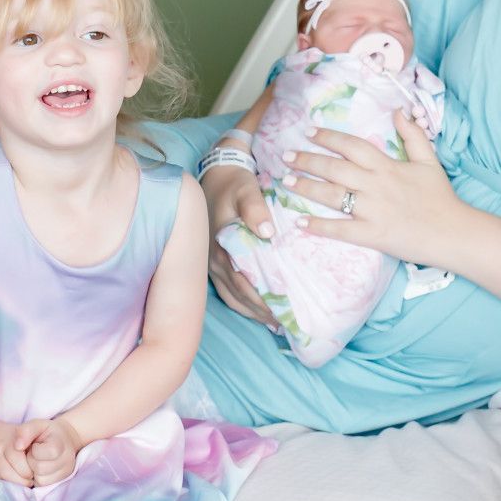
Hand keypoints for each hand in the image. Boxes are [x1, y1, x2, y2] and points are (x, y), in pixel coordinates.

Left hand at [16, 416, 82, 486]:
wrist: (65, 438)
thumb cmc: (47, 432)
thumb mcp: (37, 425)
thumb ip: (26, 431)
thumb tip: (17, 446)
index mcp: (61, 444)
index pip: (40, 454)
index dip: (34, 450)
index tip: (36, 445)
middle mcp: (67, 460)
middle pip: (39, 469)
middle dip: (32, 461)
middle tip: (35, 453)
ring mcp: (66, 472)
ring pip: (40, 480)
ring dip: (34, 471)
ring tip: (38, 460)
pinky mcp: (62, 481)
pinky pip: (42, 485)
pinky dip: (38, 478)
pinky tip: (41, 468)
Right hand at [201, 164, 275, 322]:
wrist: (216, 175)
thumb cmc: (234, 184)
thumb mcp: (245, 190)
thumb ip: (254, 209)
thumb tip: (267, 232)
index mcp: (221, 248)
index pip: (243, 284)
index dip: (262, 301)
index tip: (284, 314)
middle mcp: (214, 261)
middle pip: (239, 296)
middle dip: (262, 312)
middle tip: (288, 325)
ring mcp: (212, 264)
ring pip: (233, 297)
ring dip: (253, 311)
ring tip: (277, 323)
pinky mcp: (214, 263)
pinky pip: (228, 291)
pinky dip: (244, 303)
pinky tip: (259, 311)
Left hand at [284, 110, 461, 267]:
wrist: (455, 233)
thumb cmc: (441, 197)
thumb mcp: (429, 160)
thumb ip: (413, 135)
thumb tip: (399, 110)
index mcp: (388, 166)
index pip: (352, 146)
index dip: (329, 137)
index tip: (309, 132)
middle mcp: (376, 185)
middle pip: (335, 168)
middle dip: (308, 160)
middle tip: (285, 156)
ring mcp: (373, 211)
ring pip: (332, 196)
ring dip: (307, 188)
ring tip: (287, 182)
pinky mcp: (373, 235)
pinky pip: (341, 230)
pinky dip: (319, 227)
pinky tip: (300, 223)